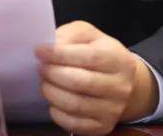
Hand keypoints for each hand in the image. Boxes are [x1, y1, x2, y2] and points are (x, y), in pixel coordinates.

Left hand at [35, 21, 157, 134]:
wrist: (122, 81)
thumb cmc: (99, 53)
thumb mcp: (88, 35)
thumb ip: (70, 36)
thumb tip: (50, 46)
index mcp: (118, 59)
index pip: (89, 57)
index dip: (60, 54)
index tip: (40, 51)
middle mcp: (120, 86)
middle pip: (80, 82)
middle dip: (53, 74)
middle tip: (40, 67)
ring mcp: (112, 109)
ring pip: (75, 105)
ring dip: (52, 93)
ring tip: (45, 83)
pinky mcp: (103, 126)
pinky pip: (74, 124)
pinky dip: (57, 113)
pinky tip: (53, 101)